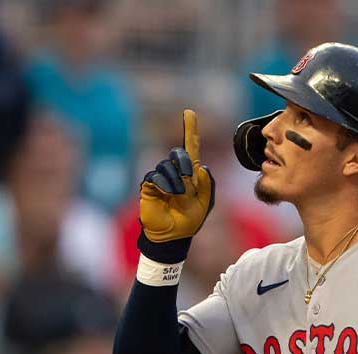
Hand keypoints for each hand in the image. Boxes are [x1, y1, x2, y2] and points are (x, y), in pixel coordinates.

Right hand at [139, 109, 214, 245]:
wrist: (173, 236)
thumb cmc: (190, 221)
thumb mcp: (206, 204)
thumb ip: (207, 186)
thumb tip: (201, 168)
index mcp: (191, 174)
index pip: (191, 147)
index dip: (190, 129)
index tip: (189, 112)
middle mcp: (175, 172)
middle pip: (178, 153)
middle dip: (184, 163)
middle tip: (188, 178)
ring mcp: (161, 178)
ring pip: (167, 166)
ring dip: (176, 180)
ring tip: (178, 195)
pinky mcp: (149, 185)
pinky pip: (156, 176)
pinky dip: (164, 184)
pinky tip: (167, 194)